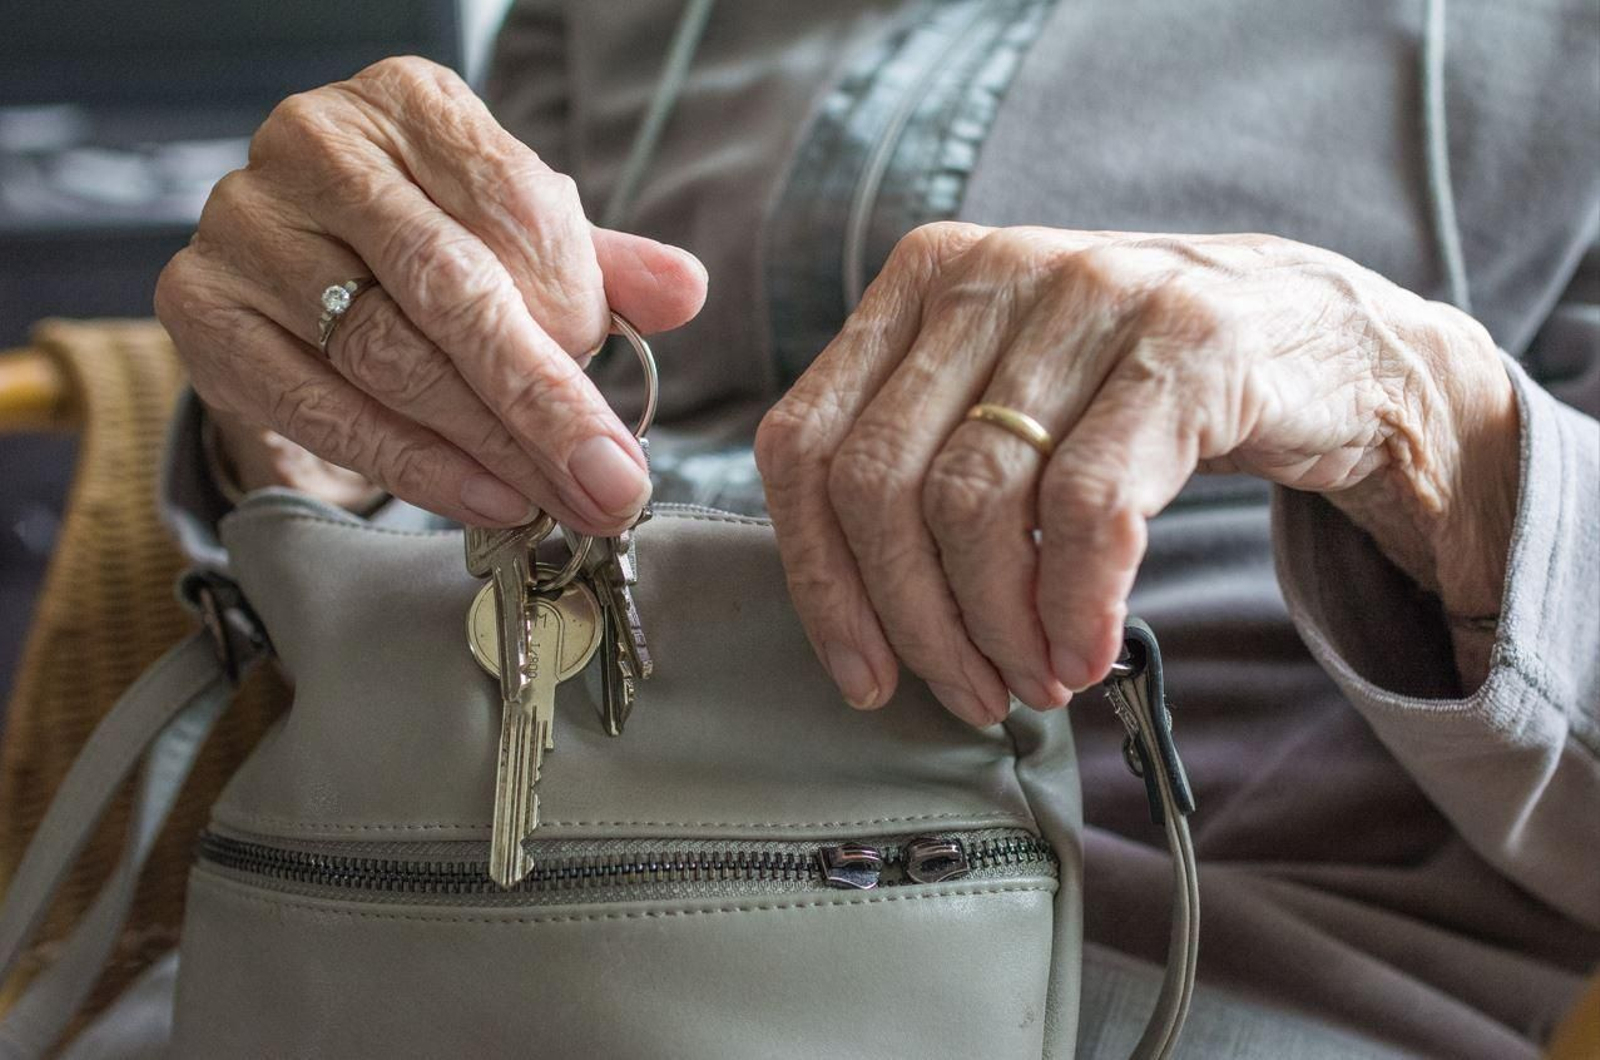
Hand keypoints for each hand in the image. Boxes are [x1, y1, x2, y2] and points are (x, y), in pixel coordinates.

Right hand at [156, 57, 706, 532]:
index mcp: (413, 104)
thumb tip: (684, 290)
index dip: (574, 310)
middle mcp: (318, 145)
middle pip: (451, 290)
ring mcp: (248, 224)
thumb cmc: (429, 240)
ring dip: (487, 446)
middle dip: (544, 402)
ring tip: (558, 501)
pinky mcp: (202, 307)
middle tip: (611, 484)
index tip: (620, 398)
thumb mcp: (522, 239)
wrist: (298, 260)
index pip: (513, 205)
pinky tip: (483, 497)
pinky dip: (411, 464)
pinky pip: (319, 406)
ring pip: (386, 356)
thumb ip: (601, 266)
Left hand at [756, 223, 1518, 723]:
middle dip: (915, 621)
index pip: (806, 441)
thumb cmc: (1140, 394)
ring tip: (1036, 682)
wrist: (1326, 344)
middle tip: (971, 694)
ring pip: (974, 500)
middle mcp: (993, 272)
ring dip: (997, 627)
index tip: (862, 674)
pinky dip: (1076, 603)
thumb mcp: (1012, 398)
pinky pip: (1087, 505)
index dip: (820, 578)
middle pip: (879, 483)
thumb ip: (923, 458)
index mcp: (924, 280)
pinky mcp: (1187, 344)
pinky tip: (1087, 652)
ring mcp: (1090, 296)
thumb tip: (848, 609)